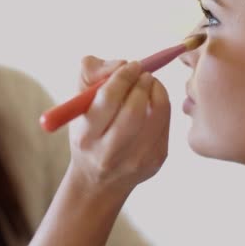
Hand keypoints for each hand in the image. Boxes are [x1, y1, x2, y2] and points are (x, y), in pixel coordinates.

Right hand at [69, 56, 170, 194]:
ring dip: (157, 91)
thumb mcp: (78, 106)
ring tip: (150, 83)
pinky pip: (166, 124)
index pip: (107, 99)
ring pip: (156, 115)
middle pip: (134, 110)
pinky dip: (162, 106)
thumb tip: (121, 64)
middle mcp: (109, 153)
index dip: (122, 77)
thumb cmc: (89, 133)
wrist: (99, 181)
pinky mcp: (156, 160)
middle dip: (142, 84)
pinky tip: (153, 103)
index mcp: (85, 136)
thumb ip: (91, 74)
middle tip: (143, 73)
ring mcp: (135, 160)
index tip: (131, 65)